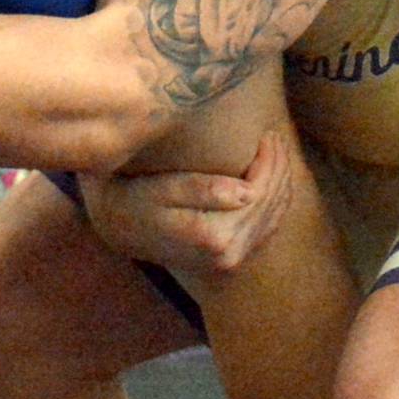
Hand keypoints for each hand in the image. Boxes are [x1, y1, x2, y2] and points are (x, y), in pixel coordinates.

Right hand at [79, 130, 293, 276]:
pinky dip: (275, 206)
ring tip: (278, 155)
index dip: (270, 163)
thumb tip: (248, 192)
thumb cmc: (136, 198)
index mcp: (214, 237)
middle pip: (270, 207)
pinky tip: (274, 184)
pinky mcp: (229, 262)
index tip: (269, 135)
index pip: (260, 194)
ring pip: (273, 220)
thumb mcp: (163, 189)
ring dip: (281, 186)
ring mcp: (230, 263)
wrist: (118, 228)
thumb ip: (203, 190)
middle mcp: (227, 256)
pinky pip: (265, 232)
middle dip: (279, 170)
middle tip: (277, 139)